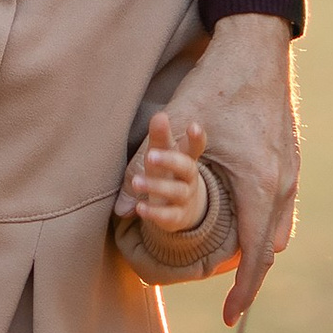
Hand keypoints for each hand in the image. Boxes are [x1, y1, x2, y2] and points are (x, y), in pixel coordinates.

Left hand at [118, 105, 210, 236]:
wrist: (185, 209)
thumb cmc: (170, 173)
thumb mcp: (165, 154)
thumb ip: (161, 136)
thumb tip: (159, 115)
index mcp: (186, 159)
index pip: (195, 147)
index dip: (196, 138)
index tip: (194, 126)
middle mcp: (189, 178)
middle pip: (187, 168)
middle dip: (170, 161)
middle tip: (150, 156)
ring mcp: (185, 199)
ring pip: (176, 192)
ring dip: (155, 186)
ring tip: (136, 182)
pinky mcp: (177, 218)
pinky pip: (168, 216)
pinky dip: (154, 212)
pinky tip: (139, 208)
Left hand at [172, 14, 298, 322]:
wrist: (255, 42)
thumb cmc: (216, 83)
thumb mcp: (177, 130)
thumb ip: (145, 170)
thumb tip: (116, 209)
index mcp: (261, 184)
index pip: (255, 256)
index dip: (242, 290)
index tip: (229, 319)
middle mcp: (284, 181)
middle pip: (272, 248)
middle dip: (250, 278)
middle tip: (231, 304)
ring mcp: (292, 167)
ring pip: (280, 226)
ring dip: (258, 250)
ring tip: (236, 270)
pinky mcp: (289, 153)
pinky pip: (282, 204)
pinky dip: (266, 223)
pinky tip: (247, 225)